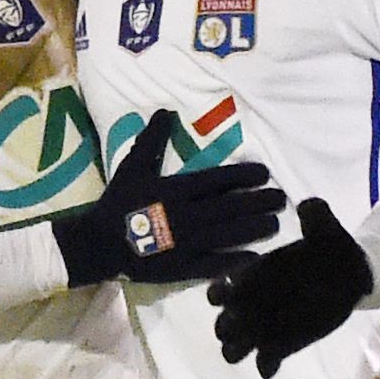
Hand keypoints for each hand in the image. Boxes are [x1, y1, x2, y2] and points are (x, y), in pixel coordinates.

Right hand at [51, 120, 286, 288]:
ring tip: (275, 224)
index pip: (217, 180)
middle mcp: (186, 215)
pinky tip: (255, 257)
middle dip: (258, 202)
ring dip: (254, 228)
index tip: (264, 173)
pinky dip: (235, 261)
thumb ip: (151, 140)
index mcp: (176, 189)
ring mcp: (186, 243)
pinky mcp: (182, 267)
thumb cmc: (118, 203)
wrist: (98, 243)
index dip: (243, 176)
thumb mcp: (132, 166)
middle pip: (230, 207)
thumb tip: (166, 111)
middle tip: (281, 198)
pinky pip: (214, 264)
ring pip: (228, 234)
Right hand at [211, 196, 370, 374]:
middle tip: (244, 320)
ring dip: (237, 348)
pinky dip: (265, 365)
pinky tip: (274, 361)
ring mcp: (265, 328)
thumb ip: (316, 215)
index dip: (220, 292)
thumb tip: (308, 205)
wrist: (350, 272)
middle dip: (226, 325)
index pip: (221, 289)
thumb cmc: (330, 248)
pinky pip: (265, 363)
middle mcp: (251, 304)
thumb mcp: (325, 227)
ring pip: (234, 348)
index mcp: (252, 276)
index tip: (228, 291)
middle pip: (222, 323)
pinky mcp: (282, 346)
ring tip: (255, 343)